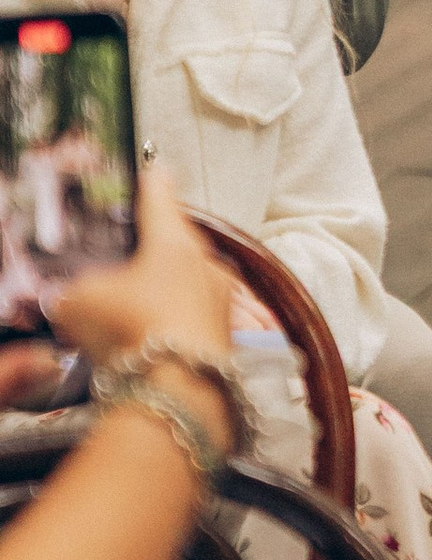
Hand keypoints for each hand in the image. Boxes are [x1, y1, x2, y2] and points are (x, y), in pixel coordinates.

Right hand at [0, 176, 245, 447]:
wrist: (181, 388)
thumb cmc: (133, 329)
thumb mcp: (79, 301)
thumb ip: (75, 291)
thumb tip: (75, 297)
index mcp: (174, 239)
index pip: (160, 198)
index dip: (151, 185)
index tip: (155, 171)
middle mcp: (206, 262)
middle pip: (179, 242)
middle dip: (156, 249)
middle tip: (131, 258)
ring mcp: (223, 299)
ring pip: (191, 282)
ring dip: (168, 290)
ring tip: (137, 308)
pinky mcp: (228, 335)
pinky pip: (197, 318)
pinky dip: (177, 323)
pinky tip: (155, 340)